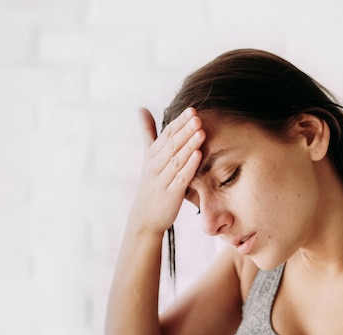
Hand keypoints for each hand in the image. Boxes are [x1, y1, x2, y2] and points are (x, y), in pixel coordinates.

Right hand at [129, 107, 204, 233]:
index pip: (166, 135)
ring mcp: (162, 181)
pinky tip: (198, 155)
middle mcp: (155, 166)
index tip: (191, 110)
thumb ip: (148, 132)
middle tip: (197, 117)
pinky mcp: (170, 195)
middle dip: (184, 131)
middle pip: (171, 145)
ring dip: (188, 145)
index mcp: (152, 155)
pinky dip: (189, 167)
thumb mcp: (148, 157)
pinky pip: (180, 179)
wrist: (144, 218)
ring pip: (176, 160)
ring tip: (201, 132)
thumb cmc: (151, 184)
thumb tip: (142, 109)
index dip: (179, 122)